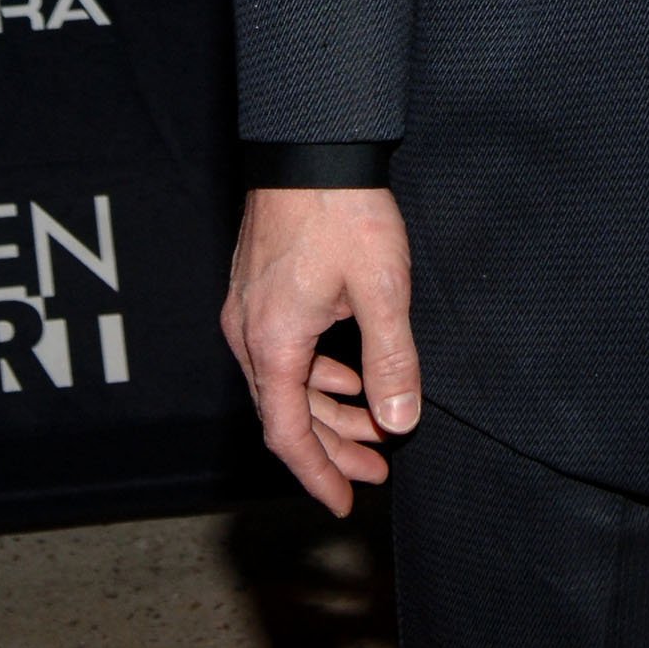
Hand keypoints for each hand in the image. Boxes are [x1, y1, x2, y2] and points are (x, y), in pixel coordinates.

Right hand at [221, 186, 419, 513]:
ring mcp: (248, 310)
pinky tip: (346, 374)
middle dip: (332, 447)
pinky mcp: (256, 288)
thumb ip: (391, 360)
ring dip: (327, 409)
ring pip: (284, 382)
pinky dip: (316, 374)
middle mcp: (248, 333)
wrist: (310, 144)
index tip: (345, 503)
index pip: (287, 433)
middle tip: (377, 471)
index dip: (318, 473)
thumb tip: (400, 423)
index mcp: (273, 343)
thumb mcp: (382, 288)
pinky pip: (281, 352)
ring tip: (373, 426)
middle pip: (285, 413)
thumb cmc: (345, 211)